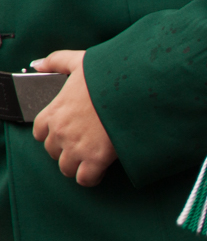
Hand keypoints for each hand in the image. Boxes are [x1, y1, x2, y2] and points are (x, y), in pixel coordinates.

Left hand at [30, 51, 117, 186]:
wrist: (134, 90)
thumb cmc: (109, 77)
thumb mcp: (79, 61)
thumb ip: (56, 61)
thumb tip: (38, 65)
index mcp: (55, 111)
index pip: (40, 132)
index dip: (52, 135)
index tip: (67, 133)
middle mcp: (60, 132)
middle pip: (53, 153)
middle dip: (66, 151)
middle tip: (84, 145)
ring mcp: (76, 147)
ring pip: (66, 168)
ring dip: (78, 166)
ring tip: (93, 159)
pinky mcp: (96, 159)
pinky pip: (85, 179)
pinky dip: (92, 177)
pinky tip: (101, 169)